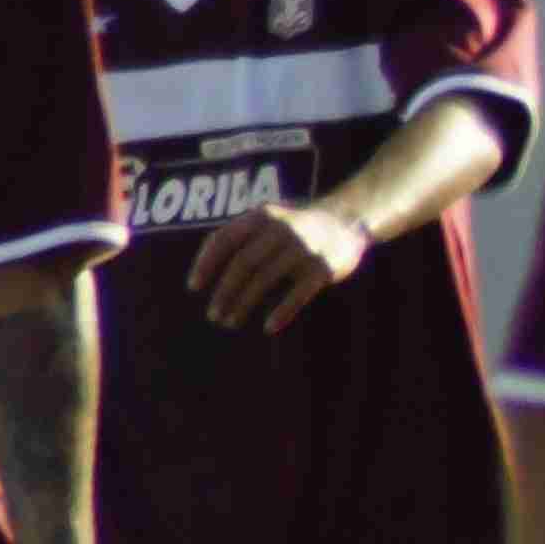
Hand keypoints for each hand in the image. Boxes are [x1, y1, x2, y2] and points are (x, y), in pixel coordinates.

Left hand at [190, 201, 368, 331]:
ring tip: (230, 321)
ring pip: (265, 280)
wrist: (350, 219)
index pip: (224, 238)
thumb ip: (243, 234)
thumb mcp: (271, 217)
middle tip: (213, 315)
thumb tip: (206, 267)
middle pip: (243, 263)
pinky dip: (282, 311)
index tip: (194, 287)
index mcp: (263, 216)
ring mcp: (304, 248)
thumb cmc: (299, 224)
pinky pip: (298, 294)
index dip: (206, 263)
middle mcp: (282, 229)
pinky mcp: (324, 267)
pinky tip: (268, 327)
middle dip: (224, 291)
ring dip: (243, 304)